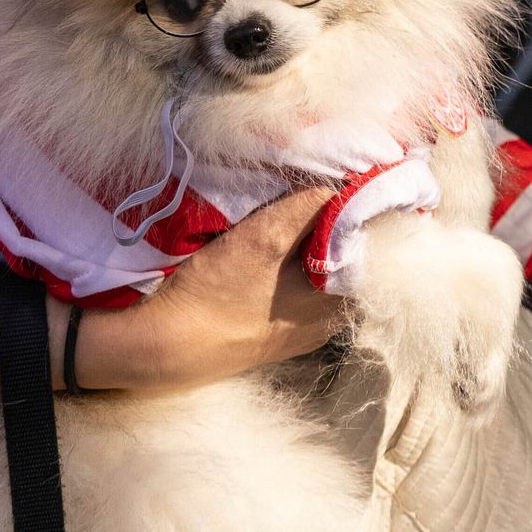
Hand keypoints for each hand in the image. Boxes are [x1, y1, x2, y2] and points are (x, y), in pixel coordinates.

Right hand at [66, 184, 343, 390]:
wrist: (164, 348)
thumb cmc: (217, 294)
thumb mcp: (264, 238)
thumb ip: (309, 210)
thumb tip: (343, 189)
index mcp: (337, 302)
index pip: (368, 246)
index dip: (357, 211)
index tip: (342, 183)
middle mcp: (326, 323)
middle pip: (343, 261)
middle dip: (330, 227)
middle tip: (309, 195)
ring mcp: (298, 332)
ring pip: (317, 276)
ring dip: (306, 245)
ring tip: (283, 219)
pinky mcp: (270, 334)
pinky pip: (293, 293)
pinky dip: (287, 268)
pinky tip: (264, 255)